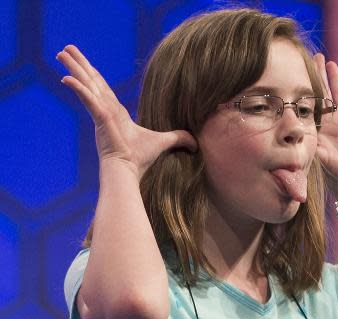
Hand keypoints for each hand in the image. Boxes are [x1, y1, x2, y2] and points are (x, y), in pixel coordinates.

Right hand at [56, 45, 196, 178]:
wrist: (129, 171)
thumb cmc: (142, 159)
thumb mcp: (164, 143)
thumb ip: (179, 139)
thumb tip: (196, 143)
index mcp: (115, 113)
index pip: (102, 88)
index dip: (93, 74)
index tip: (82, 63)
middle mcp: (105, 110)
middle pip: (91, 81)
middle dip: (78, 64)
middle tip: (64, 48)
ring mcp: (100, 114)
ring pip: (86, 85)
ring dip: (74, 68)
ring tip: (60, 52)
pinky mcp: (100, 120)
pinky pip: (88, 101)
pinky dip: (78, 90)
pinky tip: (67, 78)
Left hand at [312, 53, 337, 195]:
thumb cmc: (337, 170)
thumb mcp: (321, 157)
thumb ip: (313, 144)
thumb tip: (306, 136)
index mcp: (320, 126)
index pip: (310, 102)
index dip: (305, 88)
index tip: (297, 72)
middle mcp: (332, 119)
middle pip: (323, 92)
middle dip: (318, 75)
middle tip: (314, 57)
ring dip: (337, 78)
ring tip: (332, 64)